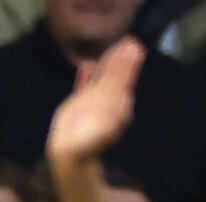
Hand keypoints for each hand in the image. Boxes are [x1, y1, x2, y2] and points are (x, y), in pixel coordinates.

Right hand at [45, 36, 141, 165]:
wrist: (71, 157)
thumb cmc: (88, 147)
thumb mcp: (104, 130)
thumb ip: (113, 112)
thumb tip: (124, 97)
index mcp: (116, 106)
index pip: (123, 80)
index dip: (128, 64)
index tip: (133, 47)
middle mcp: (107, 102)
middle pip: (115, 76)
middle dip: (121, 60)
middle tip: (129, 41)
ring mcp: (93, 102)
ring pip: (101, 79)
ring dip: (106, 64)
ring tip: (112, 49)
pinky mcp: (78, 105)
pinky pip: (83, 86)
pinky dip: (85, 76)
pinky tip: (86, 66)